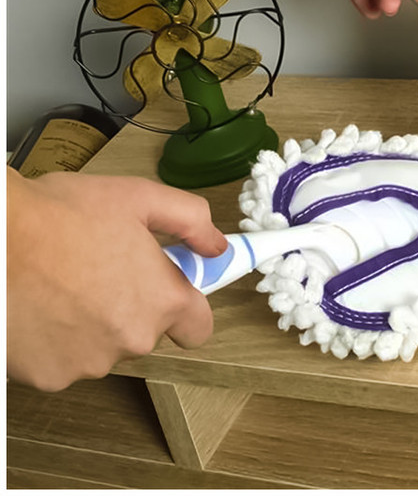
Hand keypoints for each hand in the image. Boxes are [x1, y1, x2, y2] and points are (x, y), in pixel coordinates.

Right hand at [7, 168, 226, 391]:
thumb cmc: (62, 214)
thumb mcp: (140, 198)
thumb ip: (191, 221)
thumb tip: (217, 247)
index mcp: (162, 300)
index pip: (199, 327)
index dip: (187, 307)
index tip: (170, 288)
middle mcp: (132, 340)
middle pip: (146, 331)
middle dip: (132, 305)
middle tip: (103, 268)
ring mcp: (89, 363)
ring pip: (103, 346)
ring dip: (93, 322)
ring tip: (65, 282)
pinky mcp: (48, 377)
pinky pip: (65, 359)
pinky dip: (57, 339)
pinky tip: (42, 306)